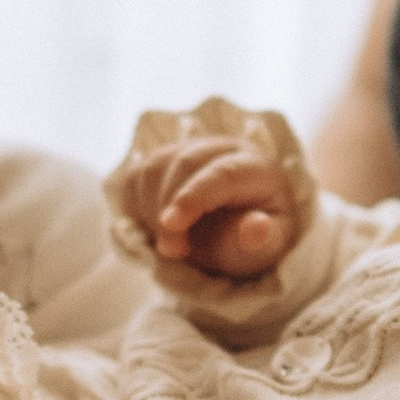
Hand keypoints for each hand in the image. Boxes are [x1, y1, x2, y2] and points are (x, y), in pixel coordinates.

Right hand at [119, 129, 301, 278]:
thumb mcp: (262, 251)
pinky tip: (158, 228)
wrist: (228, 233)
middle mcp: (222, 149)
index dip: (194, 196)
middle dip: (169, 207)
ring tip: (173, 244)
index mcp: (255, 167)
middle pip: (185, 162)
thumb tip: (258, 228)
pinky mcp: (162, 160)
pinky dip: (138, 207)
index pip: (224, 173)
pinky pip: (136, 176)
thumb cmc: (248, 241)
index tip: (170, 224)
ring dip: (153, 211)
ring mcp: (189, 149)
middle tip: (173, 251)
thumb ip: (260, 241)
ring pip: (155, 168)